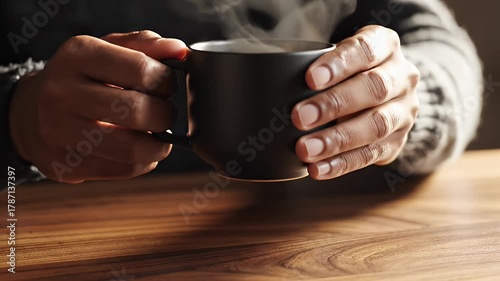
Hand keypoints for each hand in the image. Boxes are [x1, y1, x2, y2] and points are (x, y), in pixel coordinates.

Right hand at [9, 31, 186, 182]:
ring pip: (133, 149)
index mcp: (77, 55)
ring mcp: (60, 132)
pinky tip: (138, 148)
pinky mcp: (67, 165)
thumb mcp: (107, 50)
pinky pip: (125, 170)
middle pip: (138, 111)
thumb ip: (145, 45)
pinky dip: (144, 161)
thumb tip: (180, 51)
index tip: (166, 86)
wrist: (30, 112)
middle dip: (165, 115)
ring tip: (157, 134)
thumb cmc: (81, 77)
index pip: (141, 69)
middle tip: (164, 113)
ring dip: (159, 145)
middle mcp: (63, 92)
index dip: (166, 81)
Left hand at [292, 25, 419, 179]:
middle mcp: (402, 77)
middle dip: (334, 104)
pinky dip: (342, 163)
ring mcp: (404, 111)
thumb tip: (272, 89)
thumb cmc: (348, 72)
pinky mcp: (398, 141)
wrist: (385, 92)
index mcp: (385, 46)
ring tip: (305, 149)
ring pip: (376, 125)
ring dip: (337, 139)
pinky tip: (317, 168)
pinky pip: (371, 154)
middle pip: (374, 88)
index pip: (365, 50)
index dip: (339, 64)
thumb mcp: (338, 58)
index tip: (310, 79)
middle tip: (299, 117)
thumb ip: (317, 68)